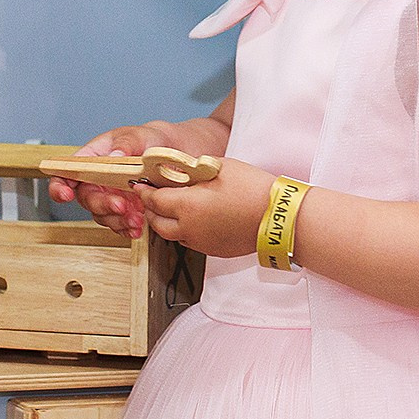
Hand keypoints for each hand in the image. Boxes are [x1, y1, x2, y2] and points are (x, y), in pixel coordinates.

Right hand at [48, 124, 180, 238]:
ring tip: (136, 218)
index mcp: (92, 158)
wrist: (174, 153)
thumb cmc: (150, 139)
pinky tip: (138, 227)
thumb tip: (115, 155)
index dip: (59, 185)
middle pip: (86, 198)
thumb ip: (127, 143)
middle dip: (102, 205)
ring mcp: (110, 196)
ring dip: (117, 220)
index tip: (66, 194)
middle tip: (120, 206)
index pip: (66, 172)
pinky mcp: (125, 210)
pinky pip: (119, 224)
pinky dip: (127, 228)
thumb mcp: (140, 134)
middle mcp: (97, 180)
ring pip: (103, 215)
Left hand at [135, 156, 276, 258]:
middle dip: (151, 209)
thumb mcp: (220, 168)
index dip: (144, 192)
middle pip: (157, 222)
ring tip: (171, 208)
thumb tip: (180, 171)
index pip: (154, 200)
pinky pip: (190, 241)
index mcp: (187, 206)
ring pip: (171, 235)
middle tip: (151, 197)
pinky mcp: (213, 251)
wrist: (279, 218)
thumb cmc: (253, 189)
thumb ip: (194, 171)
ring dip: (166, 222)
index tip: (139, 185)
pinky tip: (193, 219)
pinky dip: (184, 231)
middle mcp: (189, 228)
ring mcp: (201, 243)